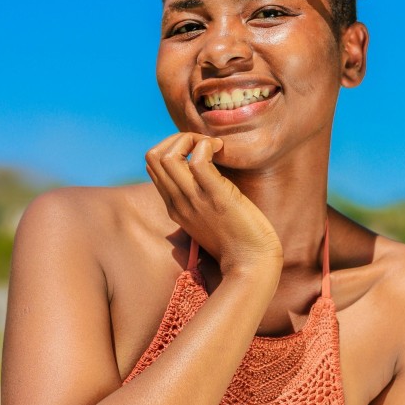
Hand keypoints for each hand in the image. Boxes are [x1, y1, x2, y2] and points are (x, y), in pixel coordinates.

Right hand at [146, 133, 282, 276]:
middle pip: (152, 156)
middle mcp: (178, 202)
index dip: (172, 148)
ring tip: (213, 146)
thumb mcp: (207, 219)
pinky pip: (198, 160)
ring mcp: (194, 200)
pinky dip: (206, 146)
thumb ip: (198, 201)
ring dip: (190, 139)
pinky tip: (221, 150)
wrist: (251, 266)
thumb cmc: (237, 242)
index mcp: (174, 206)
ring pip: (167, 155)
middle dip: (177, 138)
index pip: (153, 166)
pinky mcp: (216, 197)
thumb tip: (204, 176)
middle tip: (205, 145)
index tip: (198, 151)